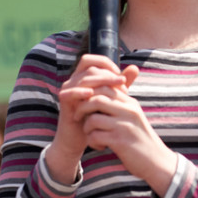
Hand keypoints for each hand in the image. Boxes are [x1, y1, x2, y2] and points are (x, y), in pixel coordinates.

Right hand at [44, 54, 137, 182]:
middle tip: (122, 83)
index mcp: (84, 77)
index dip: (107, 63)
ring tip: (115, 89)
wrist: (80, 138)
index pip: (93, 60)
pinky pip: (70, 92)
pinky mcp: (63, 102)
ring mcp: (68, 90)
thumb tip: (135, 67)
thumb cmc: (95, 117)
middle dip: (108, 74)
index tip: (121, 75)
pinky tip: (91, 94)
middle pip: (90, 68)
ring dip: (100, 82)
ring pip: (83, 78)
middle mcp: (74, 80)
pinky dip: (80, 91)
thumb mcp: (110, 98)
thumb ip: (120, 84)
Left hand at [74, 66, 176, 194]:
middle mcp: (129, 111)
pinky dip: (92, 142)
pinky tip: (99, 146)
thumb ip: (119, 106)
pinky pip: (95, 136)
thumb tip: (96, 94)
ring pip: (92, 119)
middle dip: (82, 108)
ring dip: (86, 128)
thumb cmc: (140, 139)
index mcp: (131, 103)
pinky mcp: (120, 142)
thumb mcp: (133, 118)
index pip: (105, 86)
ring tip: (92, 135)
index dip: (88, 93)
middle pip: (96, 99)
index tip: (82, 104)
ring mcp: (125, 126)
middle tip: (79, 117)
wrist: (157, 162)